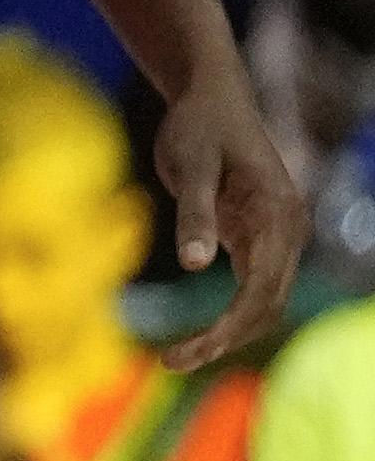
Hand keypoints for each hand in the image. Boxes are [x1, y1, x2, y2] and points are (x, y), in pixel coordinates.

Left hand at [145, 57, 311, 367]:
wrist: (211, 99)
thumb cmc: (197, 127)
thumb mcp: (188, 166)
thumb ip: (194, 214)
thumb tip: (195, 264)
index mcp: (277, 215)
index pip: (262, 288)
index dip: (229, 325)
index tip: (192, 351)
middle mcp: (287, 230)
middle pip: (267, 303)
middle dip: (225, 338)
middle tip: (172, 362)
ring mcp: (277, 236)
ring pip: (264, 300)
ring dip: (229, 332)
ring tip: (178, 357)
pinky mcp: (258, 236)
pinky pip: (253, 286)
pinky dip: (230, 315)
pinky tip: (197, 335)